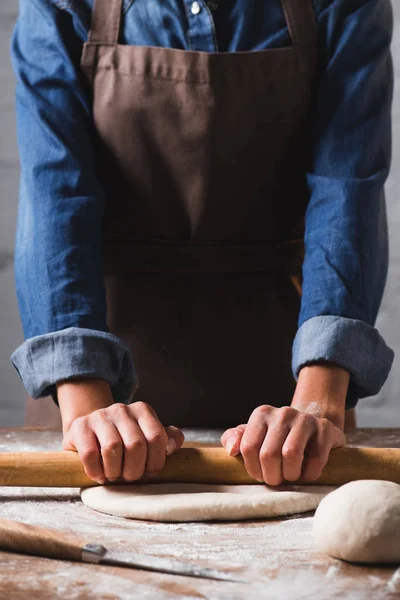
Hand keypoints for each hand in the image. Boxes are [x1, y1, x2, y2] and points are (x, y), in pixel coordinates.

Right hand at [58, 378, 183, 483]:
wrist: (89, 431)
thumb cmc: (124, 438)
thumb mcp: (146, 435)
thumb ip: (166, 438)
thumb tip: (173, 445)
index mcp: (142, 410)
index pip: (157, 437)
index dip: (156, 460)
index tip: (149, 471)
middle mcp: (121, 409)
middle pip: (136, 445)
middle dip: (134, 469)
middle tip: (129, 477)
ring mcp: (99, 416)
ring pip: (112, 448)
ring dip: (115, 471)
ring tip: (114, 475)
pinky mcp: (80, 427)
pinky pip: (90, 454)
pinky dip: (96, 471)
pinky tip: (99, 474)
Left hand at [221, 406, 345, 484]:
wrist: (312, 428)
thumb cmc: (276, 437)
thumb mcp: (252, 434)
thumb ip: (233, 439)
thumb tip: (231, 450)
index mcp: (262, 414)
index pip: (248, 447)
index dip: (253, 469)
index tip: (260, 474)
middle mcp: (283, 413)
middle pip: (269, 454)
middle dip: (272, 476)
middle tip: (276, 479)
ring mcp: (305, 419)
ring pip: (291, 454)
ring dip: (290, 475)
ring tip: (290, 476)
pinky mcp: (325, 428)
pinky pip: (316, 458)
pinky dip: (309, 474)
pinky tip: (306, 474)